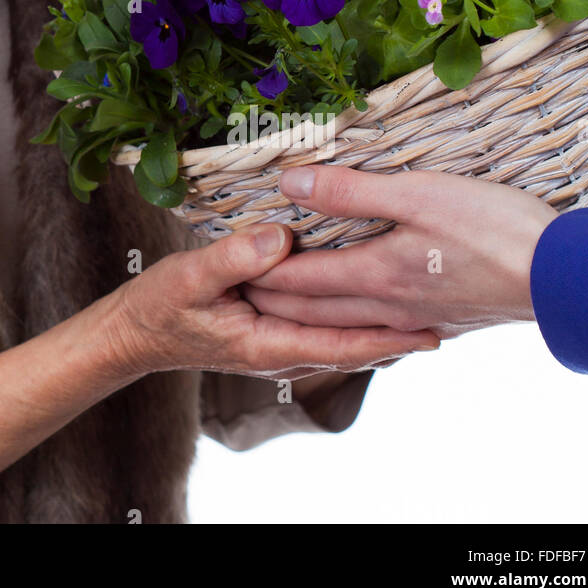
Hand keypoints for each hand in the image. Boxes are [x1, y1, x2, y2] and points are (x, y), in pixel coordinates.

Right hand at [104, 221, 440, 379]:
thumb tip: (281, 237)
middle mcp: (282, 350)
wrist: (136, 331)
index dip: (390, 338)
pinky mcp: (273, 329)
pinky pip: (326, 326)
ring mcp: (279, 342)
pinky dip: (356, 316)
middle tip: (451, 312)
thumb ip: (235, 256)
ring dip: (383, 324)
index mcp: (269, 344)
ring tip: (428, 304)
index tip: (433, 328)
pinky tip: (375, 297)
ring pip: (343, 336)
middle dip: (400, 333)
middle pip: (355, 345)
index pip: (343, 345)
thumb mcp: (191, 275)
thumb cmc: (160, 306)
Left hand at [240, 165, 558, 339]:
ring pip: (346, 323)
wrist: (562, 276)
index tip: (225, 265)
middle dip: (270, 300)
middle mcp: (387, 306)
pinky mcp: (443, 317)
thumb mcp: (416, 193)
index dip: (256, 272)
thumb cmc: (492, 228)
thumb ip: (350, 191)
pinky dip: (352, 323)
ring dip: (307, 315)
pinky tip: (360, 316)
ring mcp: (416, 317)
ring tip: (282, 305)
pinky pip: (380, 327)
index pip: (295, 280)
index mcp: (373, 276)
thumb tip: (289, 184)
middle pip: (312, 309)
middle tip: (236, 289)